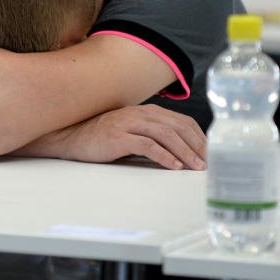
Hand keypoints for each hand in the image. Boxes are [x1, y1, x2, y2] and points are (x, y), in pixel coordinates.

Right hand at [27, 104, 206, 169]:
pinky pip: (147, 145)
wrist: (70, 137)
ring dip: (184, 152)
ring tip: (194, 168)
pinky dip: (164, 156)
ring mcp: (128, 123)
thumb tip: (180, 153)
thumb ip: (151, 135)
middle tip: (207, 164)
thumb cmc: (101, 138)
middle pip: (178, 127)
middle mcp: (139, 113)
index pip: (182, 121)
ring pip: (166, 135)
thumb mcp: (130, 132)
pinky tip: (173, 167)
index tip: (210, 154)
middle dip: (197, 146)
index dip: (199, 138)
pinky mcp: (118, 136)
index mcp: (146, 111)